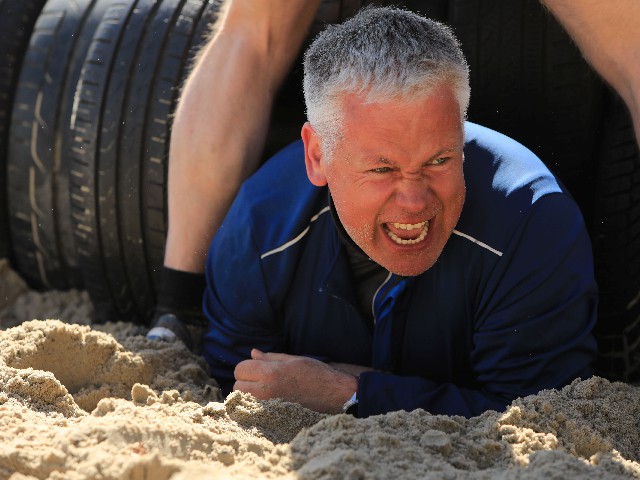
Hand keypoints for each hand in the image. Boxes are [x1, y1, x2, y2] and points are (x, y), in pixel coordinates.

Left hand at [233, 349, 360, 413]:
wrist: (334, 396)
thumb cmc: (316, 374)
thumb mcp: (293, 359)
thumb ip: (270, 357)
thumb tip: (252, 353)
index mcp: (270, 374)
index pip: (240, 369)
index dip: (247, 367)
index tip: (257, 368)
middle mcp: (265, 392)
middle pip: (237, 386)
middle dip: (245, 381)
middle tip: (261, 380)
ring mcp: (268, 408)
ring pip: (242, 401)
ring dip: (248, 394)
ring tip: (266, 391)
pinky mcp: (273, 419)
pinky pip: (252, 412)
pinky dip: (254, 406)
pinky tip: (269, 402)